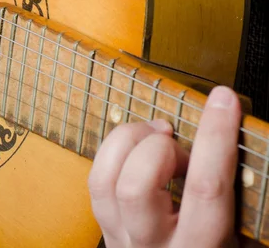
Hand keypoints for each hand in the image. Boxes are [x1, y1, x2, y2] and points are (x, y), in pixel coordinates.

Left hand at [88, 86, 241, 246]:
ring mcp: (120, 237)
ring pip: (104, 180)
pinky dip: (113, 152)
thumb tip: (233, 136)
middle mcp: (153, 245)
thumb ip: (239, 196)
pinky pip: (96, 180)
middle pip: (136, 186)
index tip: (222, 101)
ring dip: (128, 141)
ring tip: (155, 136)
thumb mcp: (239, 238)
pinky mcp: (104, 226)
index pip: (205, 186)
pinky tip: (136, 148)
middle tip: (178, 143)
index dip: (215, 137)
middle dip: (159, 146)